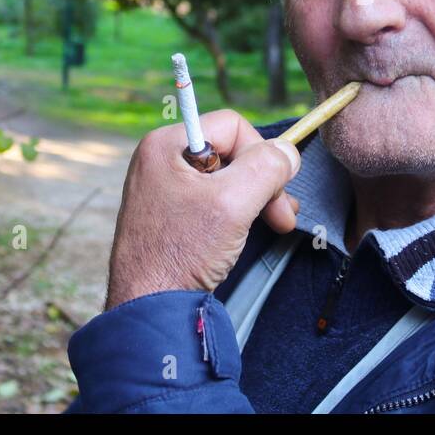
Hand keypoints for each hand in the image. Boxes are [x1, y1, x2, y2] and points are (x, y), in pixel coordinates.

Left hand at [103, 110, 301, 310]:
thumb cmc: (181, 254)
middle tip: (283, 216)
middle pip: (232, 151)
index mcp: (166, 144)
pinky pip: (212, 199)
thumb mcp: (233, 203)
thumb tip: (288, 152)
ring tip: (276, 224)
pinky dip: (236, 212)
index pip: (233, 126)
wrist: (146, 309)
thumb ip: (267, 168)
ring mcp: (163, 188)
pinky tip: (246, 233)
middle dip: (263, 182)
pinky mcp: (169, 213)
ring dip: (256, 198)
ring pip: (226, 177)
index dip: (261, 154)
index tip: (274, 192)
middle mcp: (160, 159)